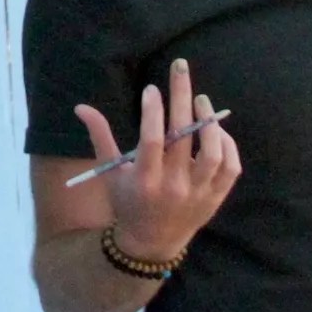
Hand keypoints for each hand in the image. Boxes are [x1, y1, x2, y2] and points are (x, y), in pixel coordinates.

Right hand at [74, 58, 241, 266]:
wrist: (151, 243)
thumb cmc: (127, 202)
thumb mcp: (110, 173)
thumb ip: (100, 137)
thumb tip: (81, 106)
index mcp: (145, 180)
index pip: (152, 140)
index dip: (152, 111)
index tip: (152, 88)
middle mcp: (173, 187)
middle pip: (183, 137)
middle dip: (181, 96)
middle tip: (180, 68)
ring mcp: (198, 193)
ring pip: (212, 153)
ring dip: (209, 122)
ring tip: (201, 99)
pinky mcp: (215, 198)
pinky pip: (230, 168)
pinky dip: (227, 145)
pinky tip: (216, 129)